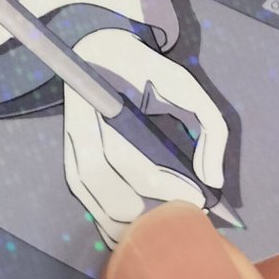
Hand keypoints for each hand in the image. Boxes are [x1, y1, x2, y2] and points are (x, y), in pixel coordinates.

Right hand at [66, 30, 228, 243]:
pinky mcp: (68, 150)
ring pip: (84, 189)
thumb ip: (209, 124)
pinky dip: (103, 215)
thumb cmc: (147, 69)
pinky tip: (131, 229)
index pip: (122, 153)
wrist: (100, 49)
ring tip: (157, 229)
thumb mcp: (186, 84)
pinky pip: (80, 190)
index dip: (158, 183)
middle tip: (176, 217)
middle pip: (96, 179)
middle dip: (138, 209)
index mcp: (103, 95)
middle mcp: (76, 118)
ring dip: (118, 218)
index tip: (195, 197)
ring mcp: (67, 136)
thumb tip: (212, 178)